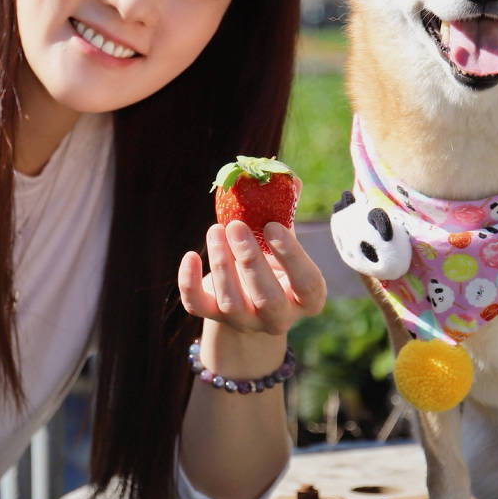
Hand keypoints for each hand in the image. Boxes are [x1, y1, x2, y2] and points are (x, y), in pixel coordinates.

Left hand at [177, 220, 326, 337]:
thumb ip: (284, 214)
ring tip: (215, 230)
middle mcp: (278, 318)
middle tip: (236, 225)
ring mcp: (246, 322)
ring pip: (231, 303)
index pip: (307, 284)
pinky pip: (198, 307)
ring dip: (221, 264)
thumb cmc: (272, 261)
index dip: (291, 256)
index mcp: (306, 299)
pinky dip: (190, 283)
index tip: (272, 225)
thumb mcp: (283, 242)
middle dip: (251, 261)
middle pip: (268, 299)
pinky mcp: (215, 318)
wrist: (246, 295)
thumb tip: (287, 176)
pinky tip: (190, 256)